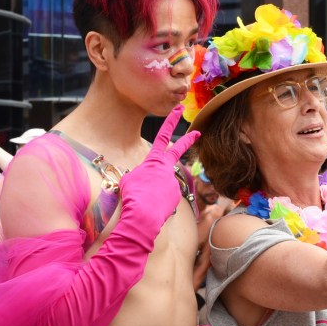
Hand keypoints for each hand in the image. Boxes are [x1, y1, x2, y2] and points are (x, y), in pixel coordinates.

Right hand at [118, 105, 199, 231]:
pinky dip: (158, 201)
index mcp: (154, 160)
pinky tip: (152, 206)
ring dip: (154, 191)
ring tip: (145, 199)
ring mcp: (174, 182)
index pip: (162, 136)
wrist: (143, 214)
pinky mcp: (177, 196)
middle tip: (197, 133)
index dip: (170, 122)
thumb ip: (140, 174)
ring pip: (162, 184)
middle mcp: (167, 168)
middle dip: (188, 140)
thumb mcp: (129, 179)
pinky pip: (165, 197)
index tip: (178, 110)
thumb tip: (147, 178)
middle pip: (178, 150)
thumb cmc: (132, 194)